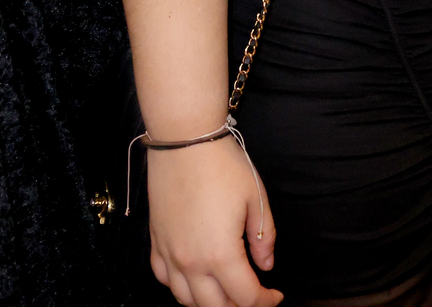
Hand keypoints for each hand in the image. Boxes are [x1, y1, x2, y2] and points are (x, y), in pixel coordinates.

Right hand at [146, 137, 282, 306]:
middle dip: (239, 306)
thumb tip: (266, 264)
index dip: (264, 302)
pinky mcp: (155, 243)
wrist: (184, 142)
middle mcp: (190, 261)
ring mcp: (169, 254)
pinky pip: (164, 280)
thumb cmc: (222, 166)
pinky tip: (195, 280)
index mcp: (219, 253)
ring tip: (229, 292)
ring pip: (186, 299)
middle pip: (215, 306)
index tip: (275, 295)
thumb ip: (263, 238)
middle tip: (255, 296)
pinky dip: (181, 288)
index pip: (245, 296)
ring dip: (209, 303)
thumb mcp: (256, 199)